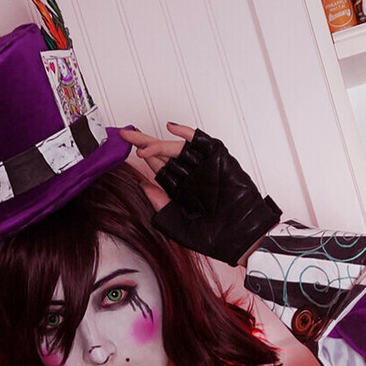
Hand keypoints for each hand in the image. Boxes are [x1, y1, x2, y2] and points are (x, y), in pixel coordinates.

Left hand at [120, 124, 279, 266]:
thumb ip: (160, 205)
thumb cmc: (214, 237)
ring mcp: (202, 166)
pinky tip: (171, 128)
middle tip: (124, 136)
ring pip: (176, 148)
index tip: (123, 149)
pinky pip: (200, 141)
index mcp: (179, 191)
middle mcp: (189, 176)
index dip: (142, 158)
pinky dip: (187, 132)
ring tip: (141, 146)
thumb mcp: (177, 225)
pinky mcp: (217, 158)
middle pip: (162, 155)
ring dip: (158, 144)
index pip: (157, 169)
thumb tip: (143, 185)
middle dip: (143, 143)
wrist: (242, 237)